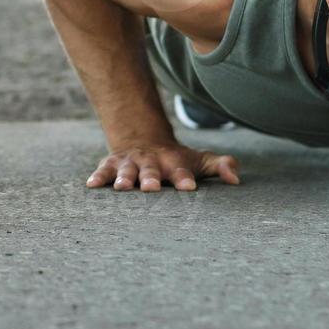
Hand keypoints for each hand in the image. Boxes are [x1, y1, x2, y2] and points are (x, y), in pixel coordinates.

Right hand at [86, 142, 239, 191]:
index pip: (181, 171)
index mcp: (173, 162)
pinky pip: (103, 170)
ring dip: (123, 178)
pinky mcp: (111, 164)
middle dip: (150, 179)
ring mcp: (130, 163)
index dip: (184, 178)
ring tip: (120, 188)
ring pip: (126, 171)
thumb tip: (237, 179)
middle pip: (151, 171)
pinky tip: (91, 185)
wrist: (144, 140)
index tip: (189, 188)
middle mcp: (151, 161)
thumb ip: (221, 166)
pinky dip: (98, 177)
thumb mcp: (200, 160)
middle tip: (151, 189)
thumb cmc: (177, 160)